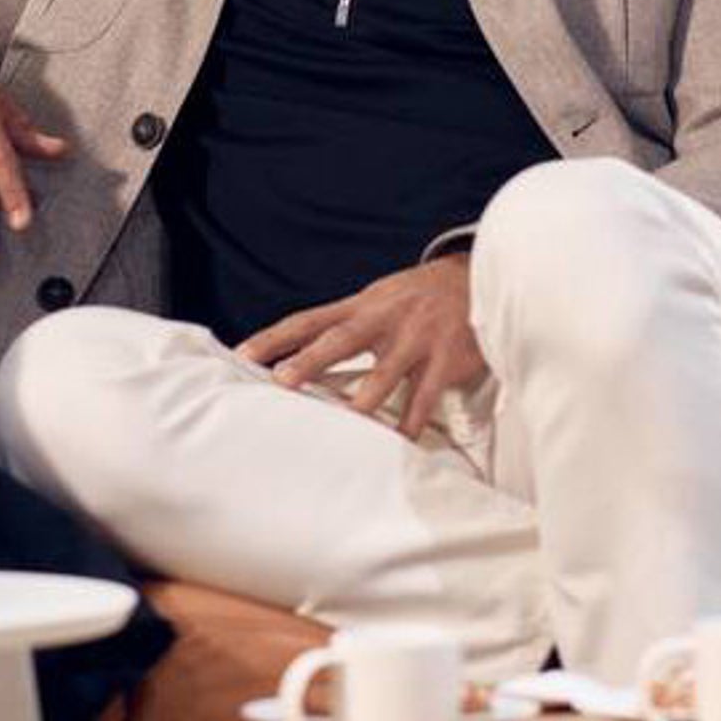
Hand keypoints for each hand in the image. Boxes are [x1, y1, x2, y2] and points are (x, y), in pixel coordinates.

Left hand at [239, 258, 483, 442]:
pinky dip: (412, 420)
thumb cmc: (418, 297)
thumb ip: (345, 324)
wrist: (478, 278)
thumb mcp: (379, 300)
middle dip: (310, 360)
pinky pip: (425, 395)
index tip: (242, 356)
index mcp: (361, 305)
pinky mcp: (445, 358)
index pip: (308, 320)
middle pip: (340, 339)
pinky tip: (399, 442)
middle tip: (282, 381)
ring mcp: (417, 338)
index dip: (274, 337)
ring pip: (385, 371)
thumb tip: (299, 356)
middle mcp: (384, 319)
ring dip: (363, 397)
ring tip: (344, 421)